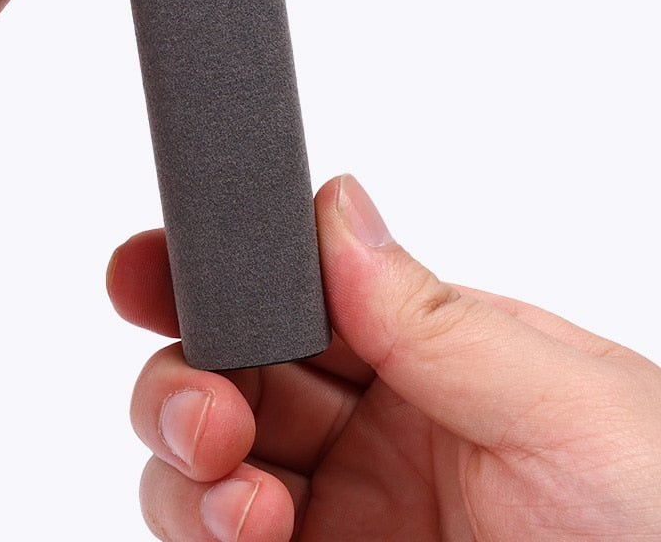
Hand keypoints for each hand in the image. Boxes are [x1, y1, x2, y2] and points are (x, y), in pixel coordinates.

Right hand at [108, 174, 660, 540]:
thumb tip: (336, 208)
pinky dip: (200, 526)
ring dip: (182, 455)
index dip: (215, 274)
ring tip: (226, 468)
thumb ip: (435, 314)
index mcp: (427, 352)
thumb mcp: (568, 404)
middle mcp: (373, 427)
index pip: (294, 291)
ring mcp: (342, 511)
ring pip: (202, 460)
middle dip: (184, 367)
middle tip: (205, 400)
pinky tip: (243, 526)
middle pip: (228, 369)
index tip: (151, 268)